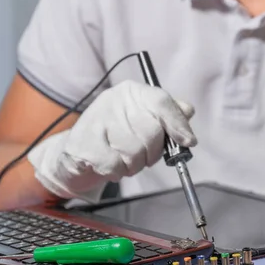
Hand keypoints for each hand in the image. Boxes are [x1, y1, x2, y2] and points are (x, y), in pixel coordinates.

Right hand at [27, 80, 196, 199]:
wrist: (76, 153)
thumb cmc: (116, 137)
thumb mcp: (143, 121)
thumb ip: (168, 115)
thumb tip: (188, 110)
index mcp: (132, 92)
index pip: (161, 101)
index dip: (177, 123)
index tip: (188, 142)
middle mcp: (113, 99)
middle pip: (151, 132)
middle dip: (151, 153)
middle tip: (142, 157)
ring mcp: (95, 119)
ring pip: (134, 151)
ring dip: (133, 165)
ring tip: (124, 161)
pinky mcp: (82, 142)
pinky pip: (115, 164)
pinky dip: (117, 172)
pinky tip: (109, 166)